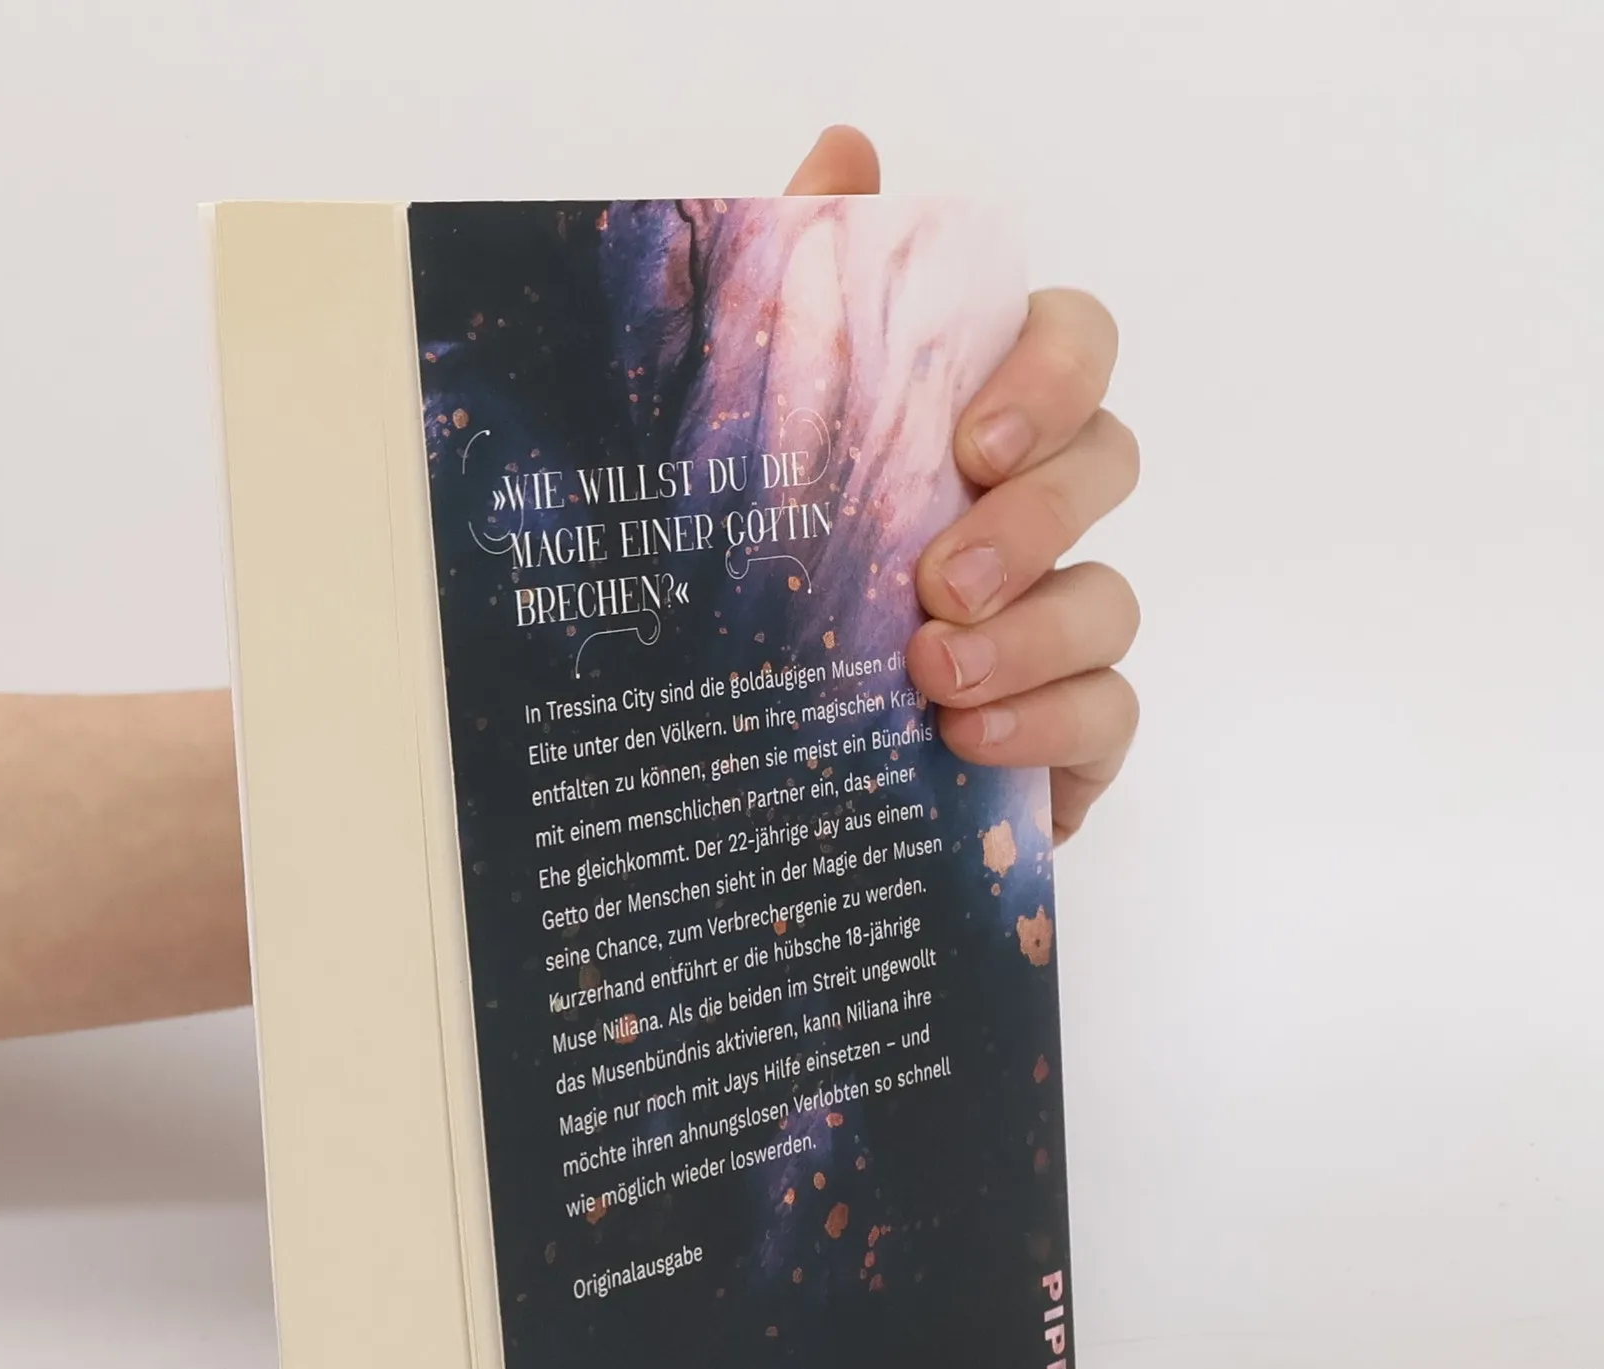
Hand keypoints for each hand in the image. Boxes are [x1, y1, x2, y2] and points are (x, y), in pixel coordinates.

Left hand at [787, 127, 1140, 841]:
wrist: (722, 753)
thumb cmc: (755, 581)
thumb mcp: (746, 433)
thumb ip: (798, 280)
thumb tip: (849, 148)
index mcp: (971, 424)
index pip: (1071, 344)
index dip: (1053, 374)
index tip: (973, 438)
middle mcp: (1032, 511)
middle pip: (1109, 463)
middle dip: (1037, 517)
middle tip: (940, 579)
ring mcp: (1057, 624)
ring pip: (1113, 600)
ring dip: (1032, 634)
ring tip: (932, 672)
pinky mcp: (1067, 731)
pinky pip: (1113, 712)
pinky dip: (1050, 723)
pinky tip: (967, 736)